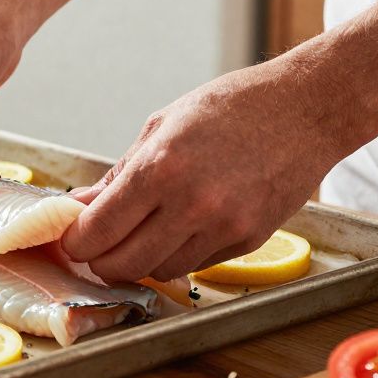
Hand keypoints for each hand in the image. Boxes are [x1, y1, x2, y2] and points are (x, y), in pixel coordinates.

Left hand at [59, 62, 358, 282]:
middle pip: (122, 264)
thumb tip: (81, 205)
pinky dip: (176, 255)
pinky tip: (176, 231)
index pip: (98, 230)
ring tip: (137, 236)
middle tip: (95, 248)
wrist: (307, 108)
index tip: (71, 238)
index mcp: (160, 168)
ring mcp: (223, 226)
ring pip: (158, 271)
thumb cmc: (233, 107)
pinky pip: (196, 264)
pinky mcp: (249, 240)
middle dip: (99, 261)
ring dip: (139, 261)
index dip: (75, 241)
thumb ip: (119, 173)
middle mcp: (190, 204)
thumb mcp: (162, 125)